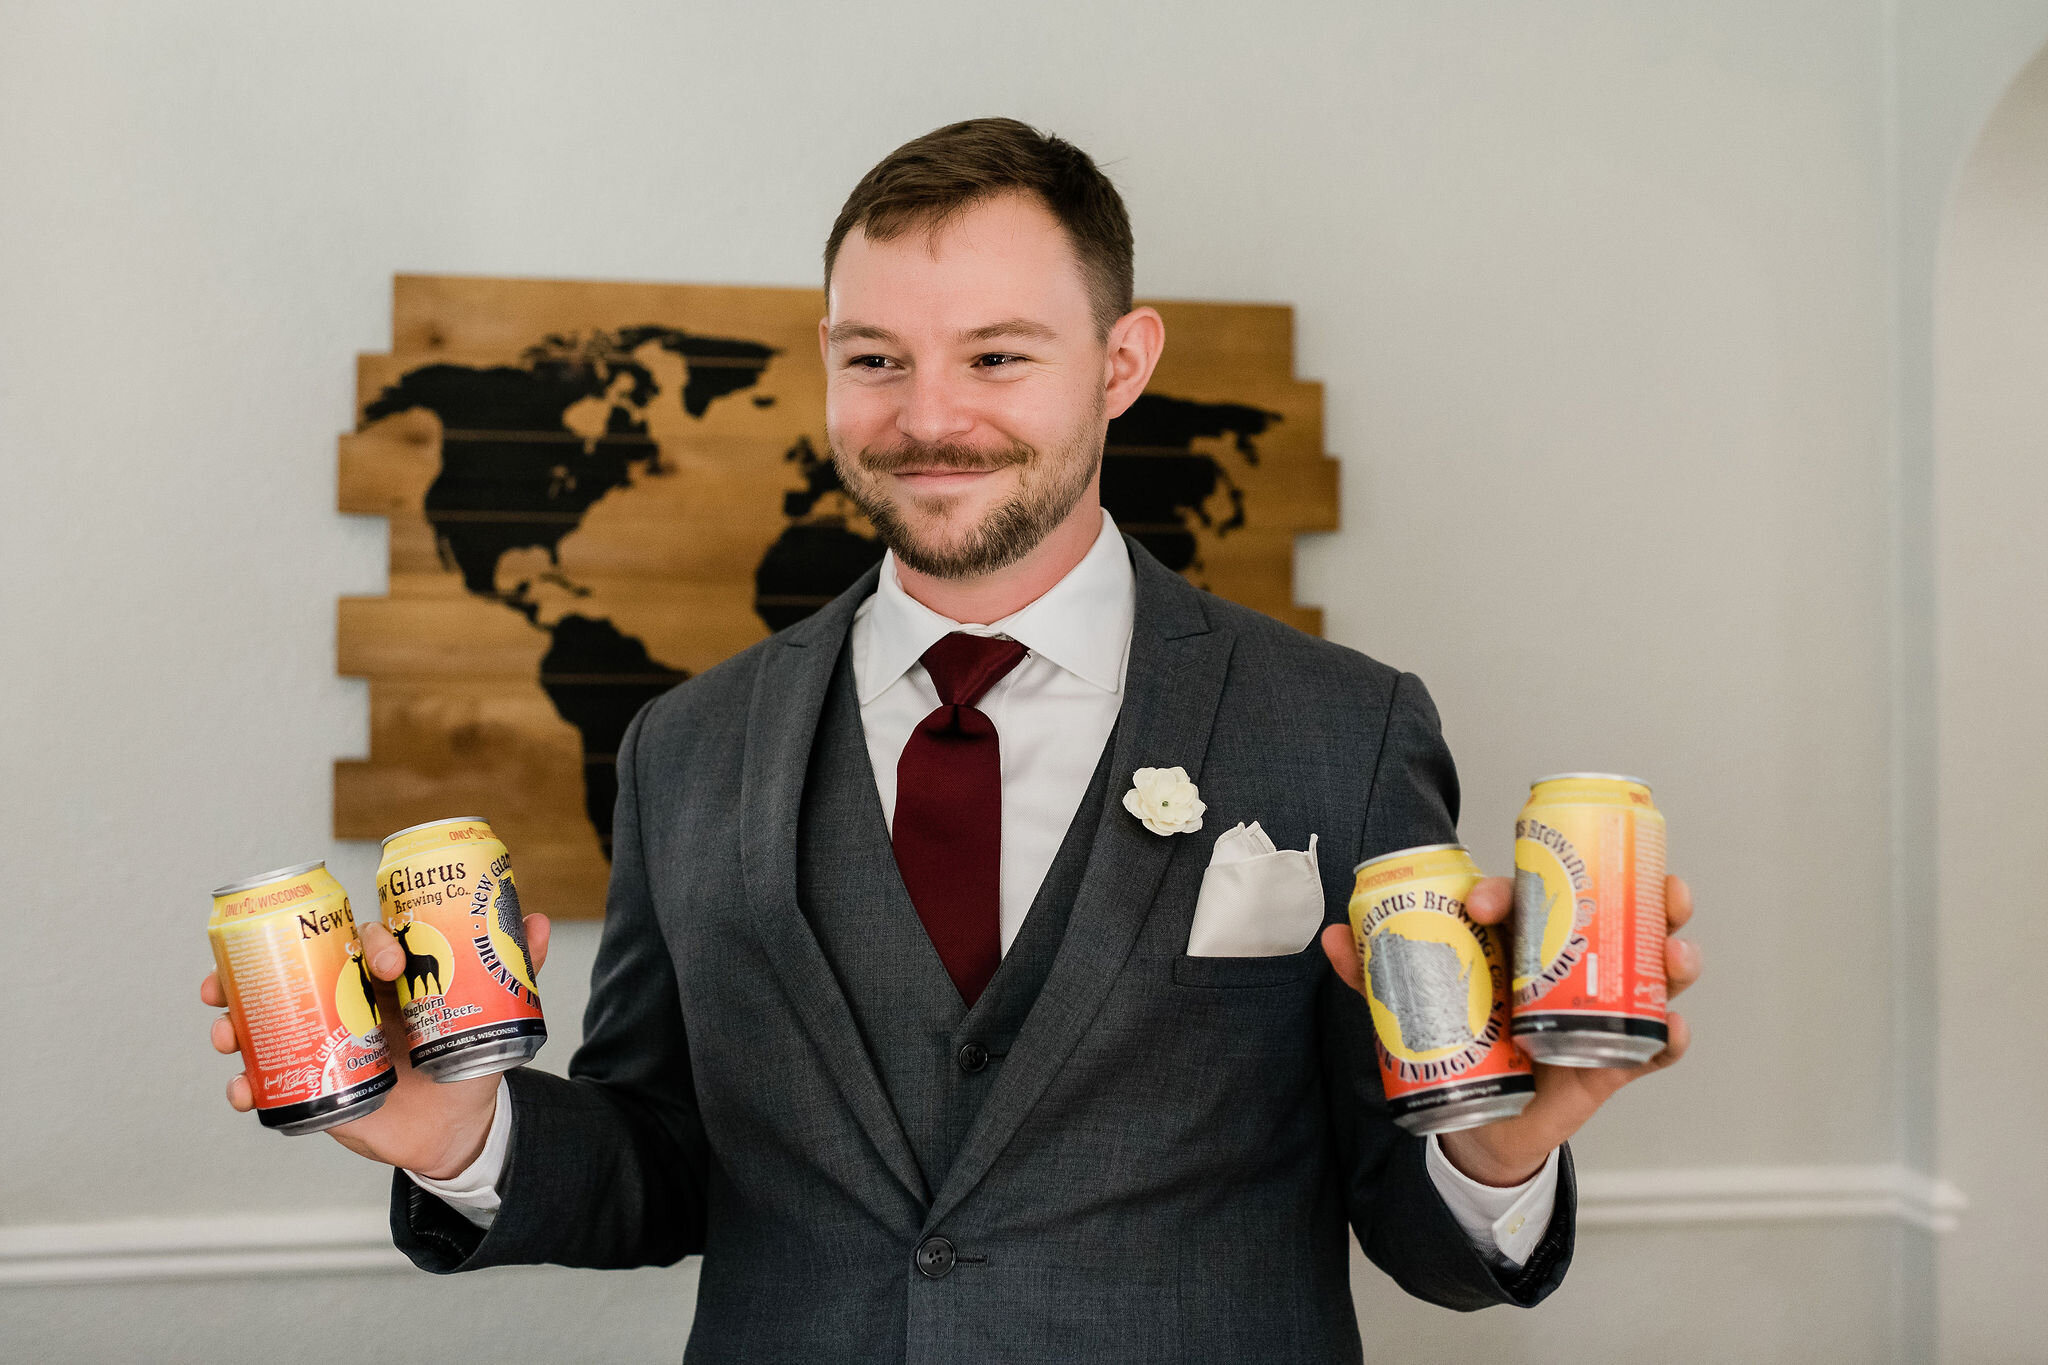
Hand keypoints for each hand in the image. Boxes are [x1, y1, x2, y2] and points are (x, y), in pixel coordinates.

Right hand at [202, 912, 551, 1179]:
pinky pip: (269, 1081)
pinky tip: (243, 1092)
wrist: (456, 1128)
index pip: (362, 940)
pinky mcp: (313, 1082)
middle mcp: (344, 999)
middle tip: (231, 981)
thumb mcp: (492, 1015)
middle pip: (288, 971)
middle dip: (253, 970)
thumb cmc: (467, 1058)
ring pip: (265, 1021)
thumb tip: (538, 921)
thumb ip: (516, 971)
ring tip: (225, 1035)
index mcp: (384, 976)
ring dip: (235, 1023)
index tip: (386, 960)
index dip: (367, 941)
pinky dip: (247, 1086)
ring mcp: (323, 1039)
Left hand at [1321, 875, 1698, 1186]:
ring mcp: (1597, 1007)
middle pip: (1615, 917)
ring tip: (1674, 953)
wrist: (1475, 1124)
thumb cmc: (1458, 1045)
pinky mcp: (1612, 1058)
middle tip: (1657, 890)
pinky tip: (1670, 1029)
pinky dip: (1669, 1036)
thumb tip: (1332, 937)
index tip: (1480, 906)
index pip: (1524, 899)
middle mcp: (1567, 964)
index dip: (1506, 891)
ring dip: (1671, 956)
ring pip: (1648, 971)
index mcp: (1517, 942)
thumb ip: (1375, 977)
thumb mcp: (1413, 1010)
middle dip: (1643, 896)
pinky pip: (1652, 1045)